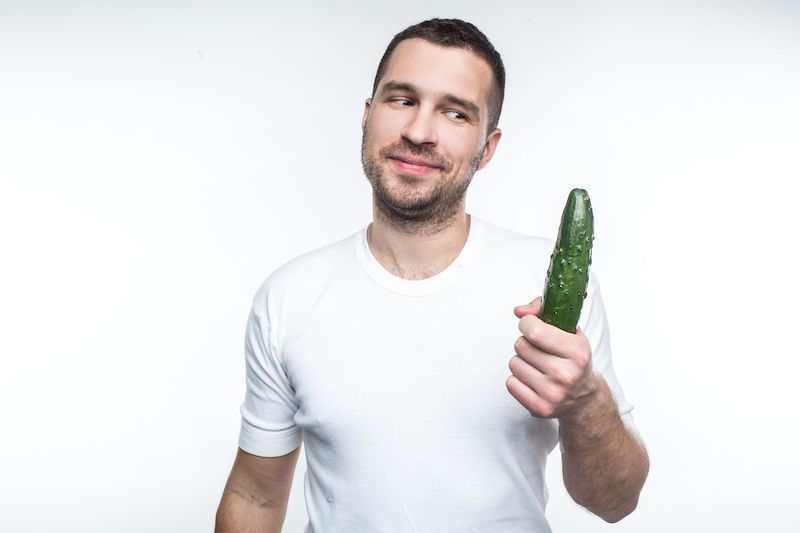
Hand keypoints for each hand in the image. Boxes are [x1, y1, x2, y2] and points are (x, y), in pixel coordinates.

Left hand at [506, 296, 597, 418]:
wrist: (584, 398)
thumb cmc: (572, 359)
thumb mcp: (569, 331)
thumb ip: (543, 311)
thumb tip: (519, 311)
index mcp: (577, 352)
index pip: (535, 331)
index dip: (527, 323)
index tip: (530, 325)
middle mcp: (566, 375)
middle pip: (521, 346)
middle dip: (525, 343)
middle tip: (539, 349)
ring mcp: (552, 394)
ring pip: (514, 363)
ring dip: (521, 361)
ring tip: (537, 365)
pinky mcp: (540, 408)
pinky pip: (511, 383)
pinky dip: (518, 379)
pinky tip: (533, 379)